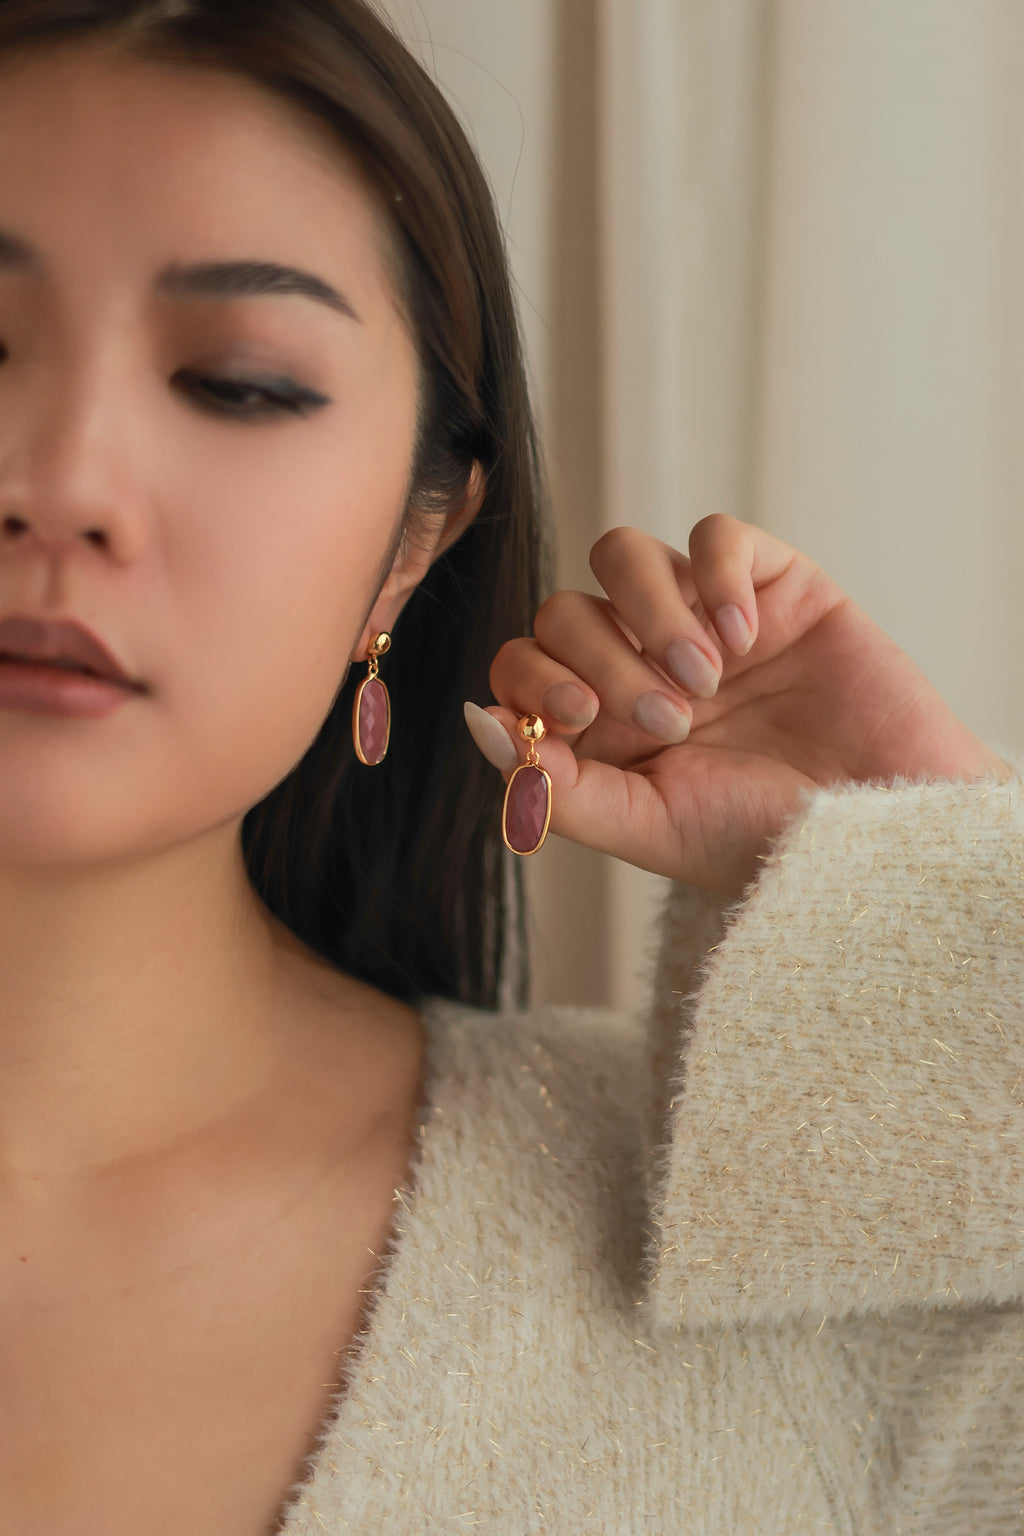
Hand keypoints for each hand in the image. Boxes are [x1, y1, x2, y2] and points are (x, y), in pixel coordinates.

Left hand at [473, 516, 1010, 896]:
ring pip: (621, 553)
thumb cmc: (763, 838)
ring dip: (651, 611)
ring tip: (707, 676)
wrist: (881, 829)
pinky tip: (749, 639)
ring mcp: (702, 618)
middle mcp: (639, 662)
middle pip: (563, 607)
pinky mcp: (770, 584)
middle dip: (605, 660)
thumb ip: (555, 785)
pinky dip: (718, 576)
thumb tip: (479, 720)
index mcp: (602, 722)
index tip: (585, 719)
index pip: (521, 662)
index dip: (535, 675)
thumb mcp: (646, 827)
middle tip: (671, 717)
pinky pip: (714, 535)